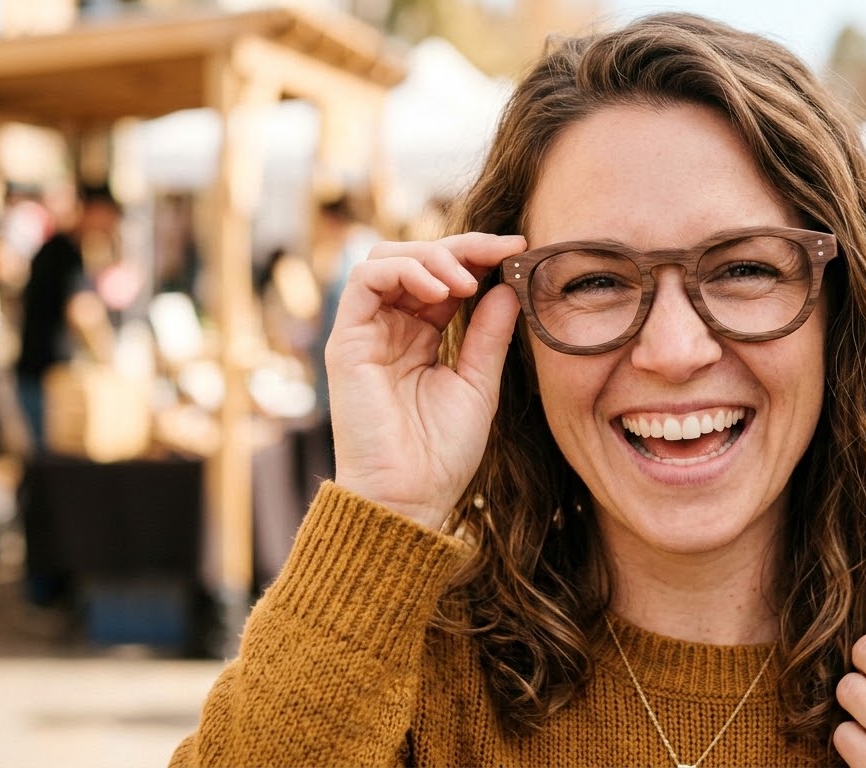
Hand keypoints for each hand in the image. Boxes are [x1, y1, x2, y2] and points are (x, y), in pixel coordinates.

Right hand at [325, 232, 526, 527]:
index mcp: (421, 336)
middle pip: (416, 258)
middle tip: (500, 250)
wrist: (410, 497)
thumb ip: (489, 334)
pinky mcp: (346, 340)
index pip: (445, 277)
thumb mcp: (478, 382)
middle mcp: (390, 328)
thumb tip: (508, 286)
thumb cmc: (442, 453)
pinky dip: (404, 270)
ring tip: (467, 280)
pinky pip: (364, 279)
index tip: (519, 248)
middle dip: (461, 247)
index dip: (478, 256)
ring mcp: (366, 332)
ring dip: (432, 256)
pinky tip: (441, 291)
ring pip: (387, 257)